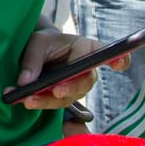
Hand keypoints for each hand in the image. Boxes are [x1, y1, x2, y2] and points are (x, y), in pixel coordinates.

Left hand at [10, 29, 128, 109]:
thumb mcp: (37, 43)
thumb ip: (32, 61)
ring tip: (29, 99)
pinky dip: (41, 102)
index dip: (117, 59)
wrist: (41, 51)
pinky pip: (58, 102)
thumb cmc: (45, 43)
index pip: (105, 53)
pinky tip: (27, 102)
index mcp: (86, 48)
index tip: (119, 64)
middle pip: (83, 81)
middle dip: (69, 88)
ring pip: (68, 96)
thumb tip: (26, 82)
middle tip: (56, 91)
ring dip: (48, 99)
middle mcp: (88, 69)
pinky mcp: (68, 96)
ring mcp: (79, 85)